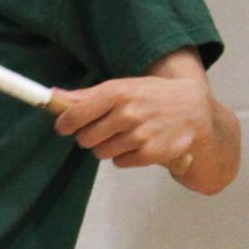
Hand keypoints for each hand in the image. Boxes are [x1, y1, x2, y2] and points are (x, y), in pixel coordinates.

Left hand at [51, 65, 213, 174]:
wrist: (194, 110)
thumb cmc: (153, 96)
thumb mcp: (124, 87)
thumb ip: (89, 95)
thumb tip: (55, 95)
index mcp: (118, 92)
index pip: (75, 115)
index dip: (65, 123)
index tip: (65, 126)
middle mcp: (127, 113)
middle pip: (85, 138)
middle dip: (89, 136)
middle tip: (103, 130)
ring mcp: (139, 135)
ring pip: (100, 152)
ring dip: (107, 147)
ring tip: (124, 135)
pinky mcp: (149, 154)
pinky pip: (119, 162)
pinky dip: (124, 156)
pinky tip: (137, 144)